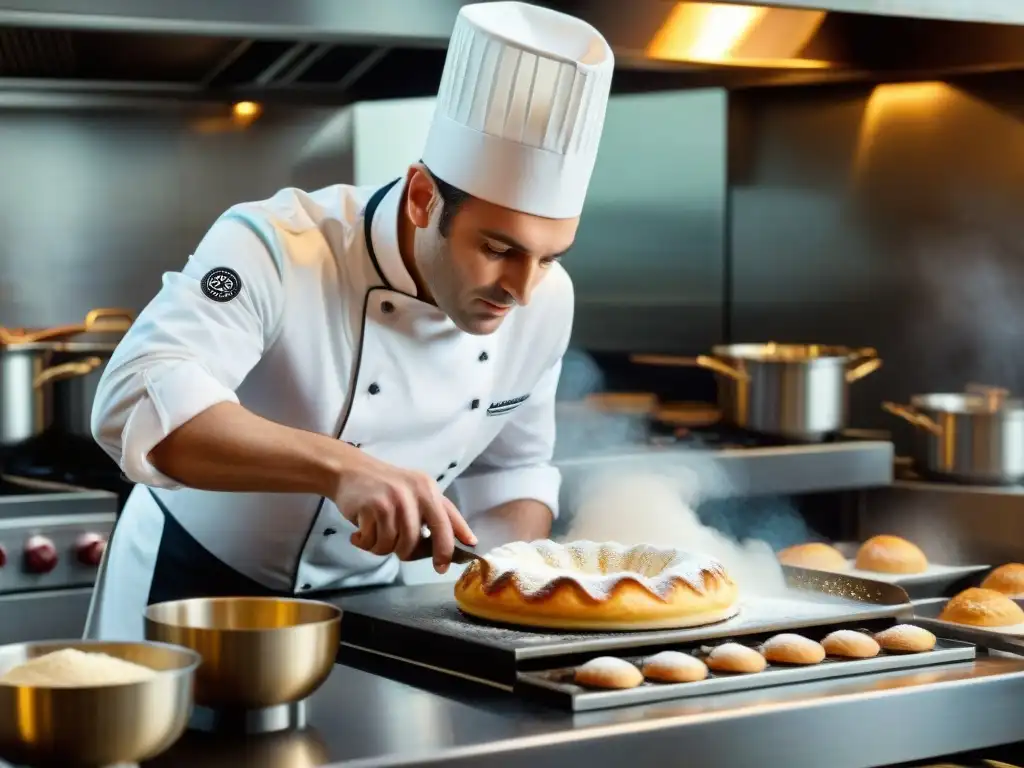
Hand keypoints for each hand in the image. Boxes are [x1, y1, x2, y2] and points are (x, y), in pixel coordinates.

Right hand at [330, 447, 475, 572]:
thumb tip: (468, 541)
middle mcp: (413, 494)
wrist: (351, 470)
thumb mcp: (418, 493)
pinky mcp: (371, 507)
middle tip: (394, 546)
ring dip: (381, 547)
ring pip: (392, 545)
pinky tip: (360, 532)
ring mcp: (392, 500)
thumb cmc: (387, 487)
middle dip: (403, 552)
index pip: (444, 524)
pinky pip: (372, 541)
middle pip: (414, 542)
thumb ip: (440, 515)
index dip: (446, 549)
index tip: (442, 567)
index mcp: (429, 490)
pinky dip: (365, 543)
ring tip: (374, 534)